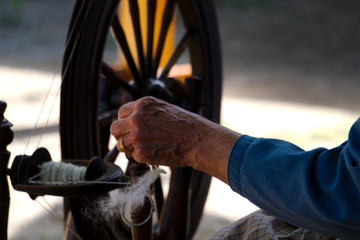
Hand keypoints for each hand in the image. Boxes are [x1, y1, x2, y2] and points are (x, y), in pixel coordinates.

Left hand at [110, 96, 240, 182]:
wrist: (197, 139)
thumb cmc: (186, 126)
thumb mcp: (164, 109)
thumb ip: (146, 112)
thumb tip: (132, 120)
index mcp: (142, 105)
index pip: (121, 113)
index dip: (125, 122)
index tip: (130, 129)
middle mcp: (136, 118)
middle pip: (115, 129)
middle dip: (122, 136)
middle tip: (133, 141)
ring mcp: (136, 135)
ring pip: (121, 145)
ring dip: (131, 148)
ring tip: (148, 148)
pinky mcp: (140, 152)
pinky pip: (133, 157)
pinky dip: (142, 158)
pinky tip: (155, 154)